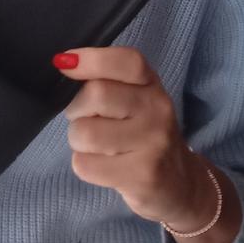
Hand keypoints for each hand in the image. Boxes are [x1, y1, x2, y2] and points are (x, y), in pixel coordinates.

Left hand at [53, 46, 210, 228]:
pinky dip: (83, 164)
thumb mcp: (134, 97)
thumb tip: (63, 62)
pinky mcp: (142, 177)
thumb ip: (105, 78)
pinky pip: (85, 164)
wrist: (179, 183)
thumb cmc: (142, 132)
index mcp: (151, 84)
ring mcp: (153, 145)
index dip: (90, 58)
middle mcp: (157, 110)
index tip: (64, 63)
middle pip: (96, 94)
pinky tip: (102, 165)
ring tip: (95, 145)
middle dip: (76, 108)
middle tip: (85, 118)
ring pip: (85, 132)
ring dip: (78, 140)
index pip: (126, 61)